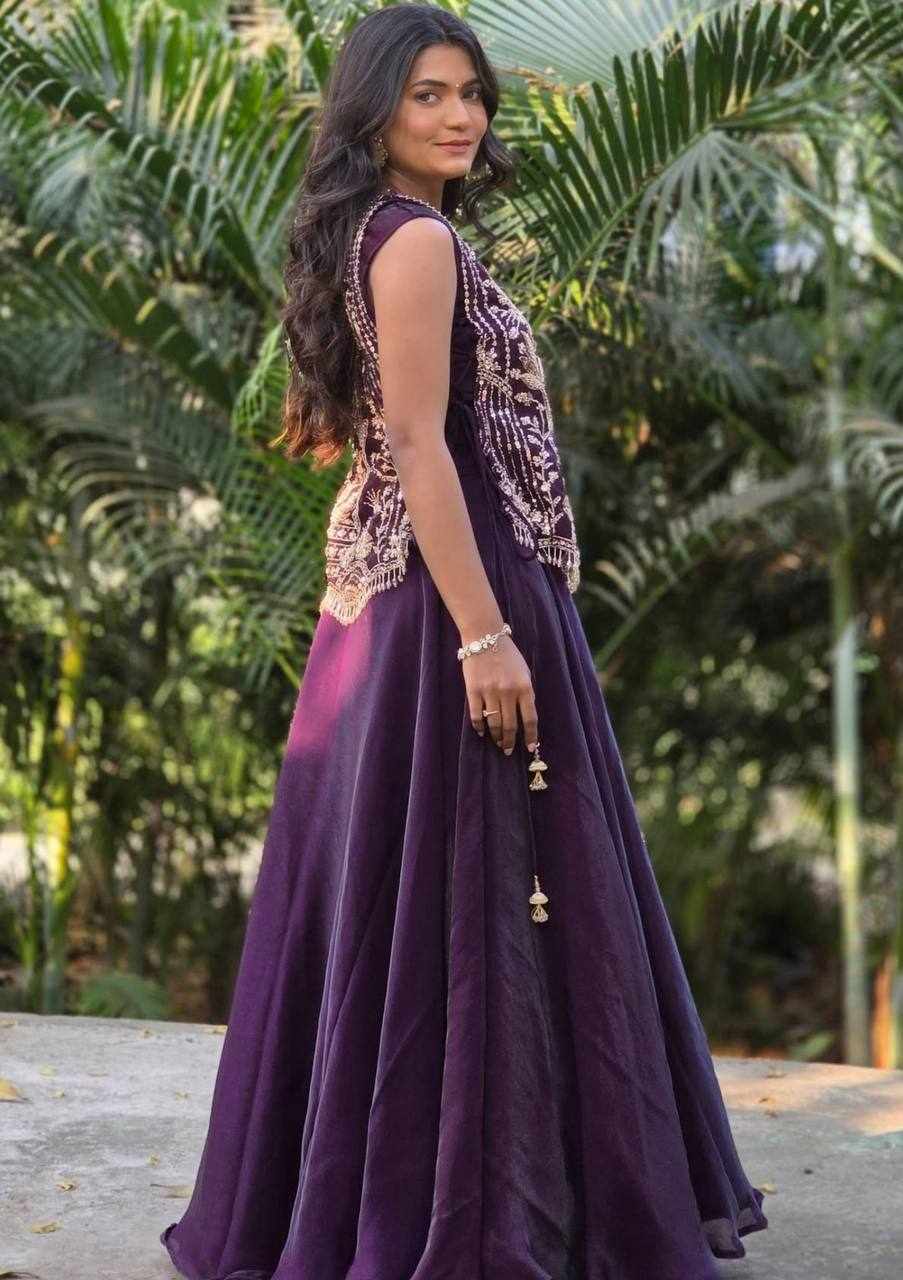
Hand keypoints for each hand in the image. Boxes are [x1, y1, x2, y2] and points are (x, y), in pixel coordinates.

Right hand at [461, 634, 538, 754]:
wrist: (484, 637)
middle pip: (511, 725)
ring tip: (497, 743)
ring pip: (494, 723)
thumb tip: (525, 716)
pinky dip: (479, 727)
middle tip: (507, 750)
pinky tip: (482, 732)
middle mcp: (508, 691)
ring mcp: (489, 691)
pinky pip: (477, 715)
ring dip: (496, 737)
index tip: (530, 748)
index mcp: (524, 687)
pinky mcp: (473, 690)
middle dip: (510, 741)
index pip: (530, 719)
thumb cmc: (507, 654)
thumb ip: (526, 693)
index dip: (531, 736)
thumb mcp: (524, 672)